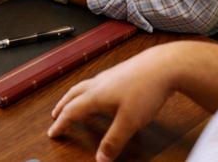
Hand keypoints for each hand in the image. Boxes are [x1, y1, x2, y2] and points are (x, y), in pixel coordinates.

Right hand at [48, 45, 178, 161]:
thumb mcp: (129, 122)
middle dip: (63, 105)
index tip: (53, 132)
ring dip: (76, 96)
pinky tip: (102, 93)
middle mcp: (99, 83)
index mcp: (96, 95)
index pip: (72, 111)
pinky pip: (98, 82)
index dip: (61, 123)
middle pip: (74, 94)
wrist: (164, 65)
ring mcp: (110, 75)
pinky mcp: (121, 72)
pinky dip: (91, 90)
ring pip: (85, 86)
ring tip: (75, 102)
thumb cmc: (146, 90)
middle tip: (55, 114)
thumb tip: (100, 159)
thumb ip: (113, 141)